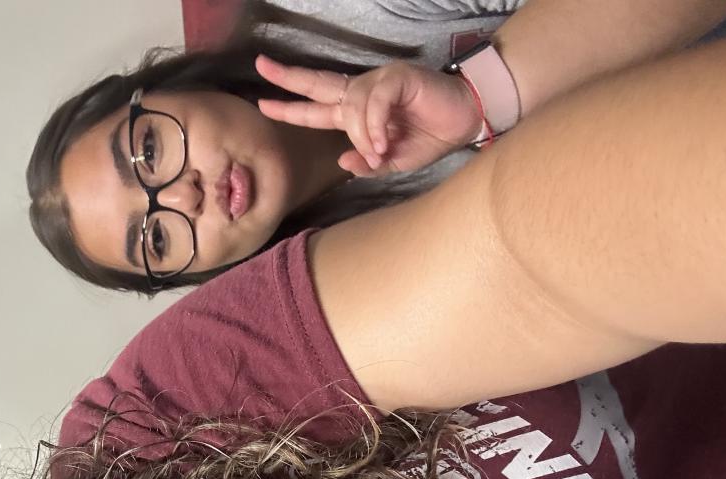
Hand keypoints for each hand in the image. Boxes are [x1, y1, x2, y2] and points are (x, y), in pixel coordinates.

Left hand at [255, 55, 482, 176]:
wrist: (464, 121)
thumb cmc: (430, 137)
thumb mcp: (393, 162)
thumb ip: (367, 164)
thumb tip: (342, 162)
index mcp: (356, 113)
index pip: (316, 108)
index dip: (290, 106)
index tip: (262, 103)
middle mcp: (361, 93)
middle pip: (318, 83)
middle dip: (288, 77)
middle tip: (261, 67)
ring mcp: (378, 82)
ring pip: (351, 107)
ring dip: (362, 135)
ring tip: (380, 152)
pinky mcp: (396, 77)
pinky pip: (373, 101)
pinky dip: (374, 125)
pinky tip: (384, 140)